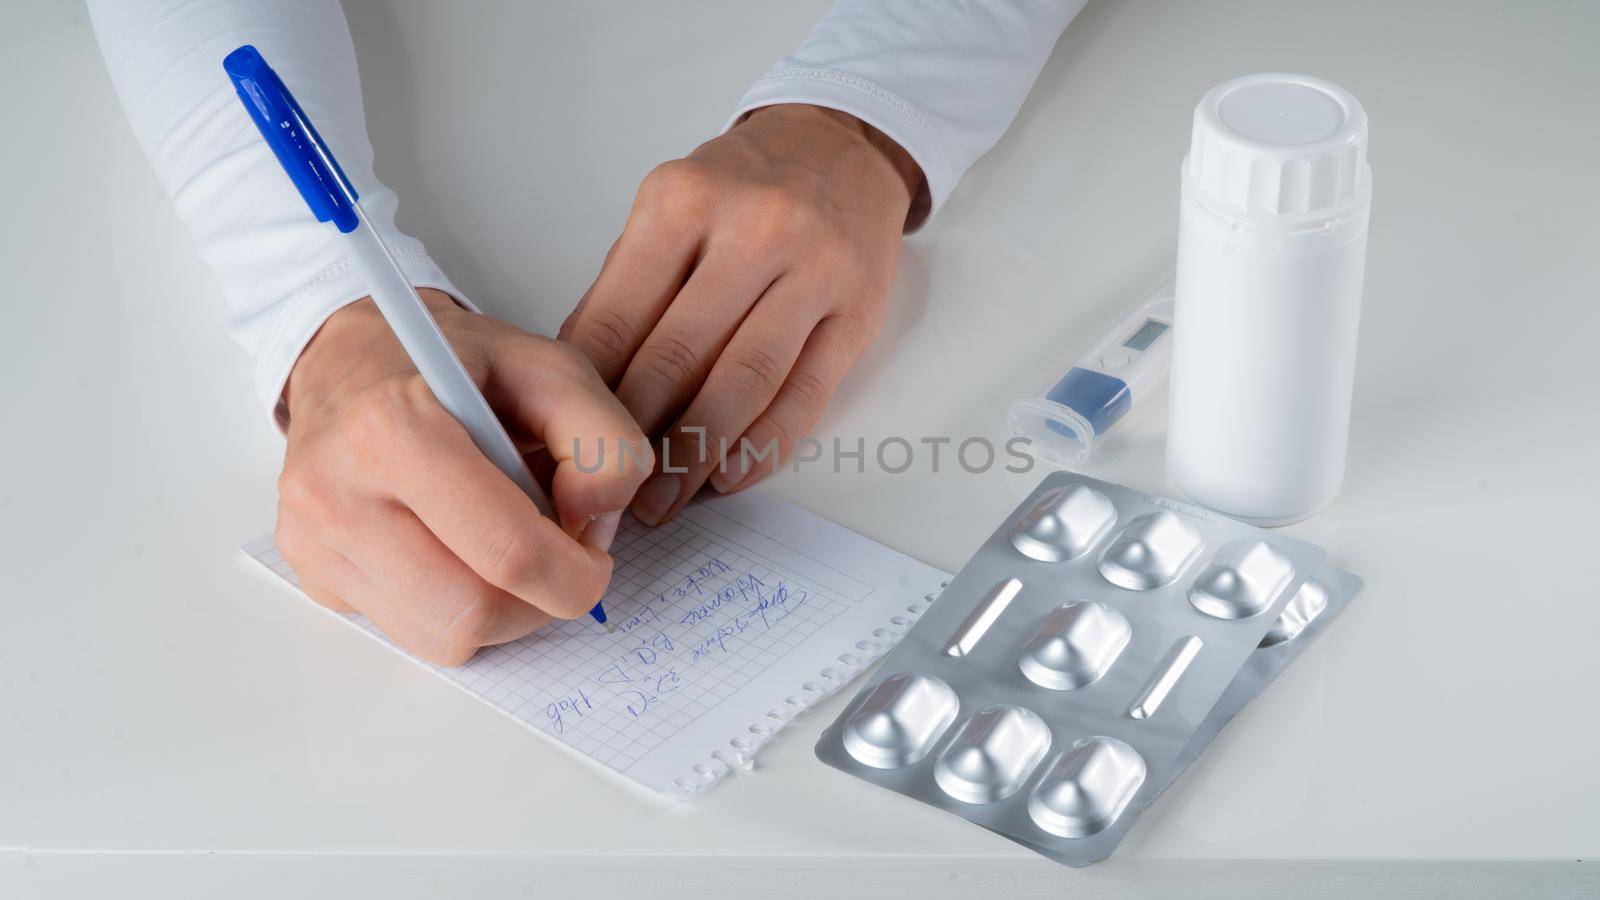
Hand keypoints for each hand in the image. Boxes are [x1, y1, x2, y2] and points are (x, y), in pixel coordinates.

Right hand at [274, 290, 650, 664]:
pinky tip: (458, 551)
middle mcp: (337, 493)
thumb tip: (593, 522)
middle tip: (558, 561)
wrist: (348, 358)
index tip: (594, 558)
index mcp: (393, 429)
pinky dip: (454, 609)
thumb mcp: (550, 368)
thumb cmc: (453, 363)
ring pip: (443, 638)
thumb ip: (602, 440)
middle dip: (538, 603)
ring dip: (499, 612)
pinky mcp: (314, 575)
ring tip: (507, 551)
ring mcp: (316, 543)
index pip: (507, 551)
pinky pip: (410, 633)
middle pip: (472, 612)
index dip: (574, 574)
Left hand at [560, 104, 923, 523]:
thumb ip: (629, 285)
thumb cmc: (746, 184)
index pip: (618, 319)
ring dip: (696, 456)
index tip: (570, 445)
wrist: (842, 145)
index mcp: (684, 201)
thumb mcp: (673, 205)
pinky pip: (803, 397)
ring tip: (665, 499)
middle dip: (637, 437)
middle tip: (610, 489)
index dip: (589, 395)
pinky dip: (762, 447)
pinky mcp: (858, 313)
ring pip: (742, 385)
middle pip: (678, 358)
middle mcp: (754, 229)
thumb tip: (581, 385)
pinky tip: (729, 477)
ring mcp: (814, 271)